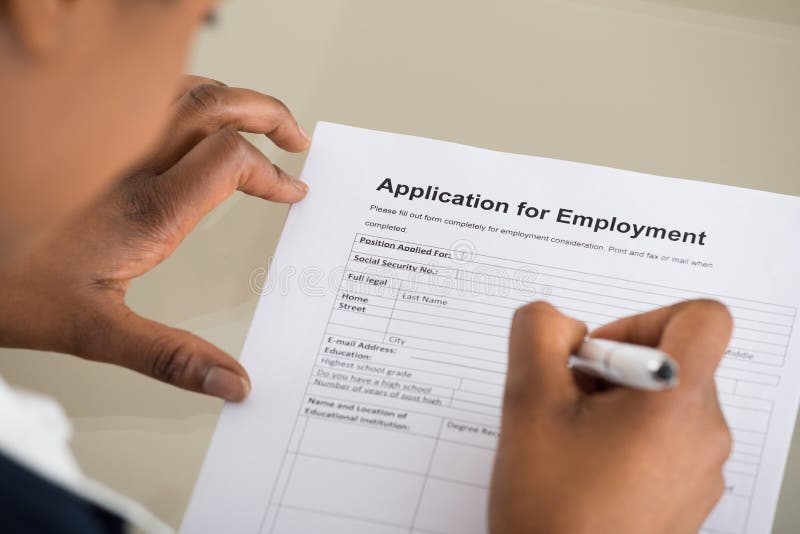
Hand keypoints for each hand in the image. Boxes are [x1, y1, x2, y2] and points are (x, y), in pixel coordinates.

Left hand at [0, 76, 309, 401]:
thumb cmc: (11, 289)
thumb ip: (171, 357)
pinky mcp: (89, 142)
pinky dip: (190, 100)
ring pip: (181, 91)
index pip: (229, 160)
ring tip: (259, 119)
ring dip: (230, 99)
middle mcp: (129, 164)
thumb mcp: (96, 333)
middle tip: (296, 137)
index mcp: (147, 210)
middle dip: (266, 114)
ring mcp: (107, 145)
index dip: (271, 173)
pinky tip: (197, 121)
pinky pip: (150, 99)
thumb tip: (233, 383)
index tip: (292, 192)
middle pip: (213, 105)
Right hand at [490, 300, 732, 533]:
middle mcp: (706, 435)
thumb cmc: (550, 507)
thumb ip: (538, 334)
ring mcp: (703, 470)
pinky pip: (667, 440)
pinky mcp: (690, 495)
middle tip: (569, 403)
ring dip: (616, 404)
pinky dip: (628, 437)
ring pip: (666, 401)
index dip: (647, 318)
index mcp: (677, 404)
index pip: (703, 318)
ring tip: (573, 441)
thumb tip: (560, 322)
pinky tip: (586, 468)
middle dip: (614, 368)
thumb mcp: (527, 401)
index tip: (602, 356)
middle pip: (675, 360)